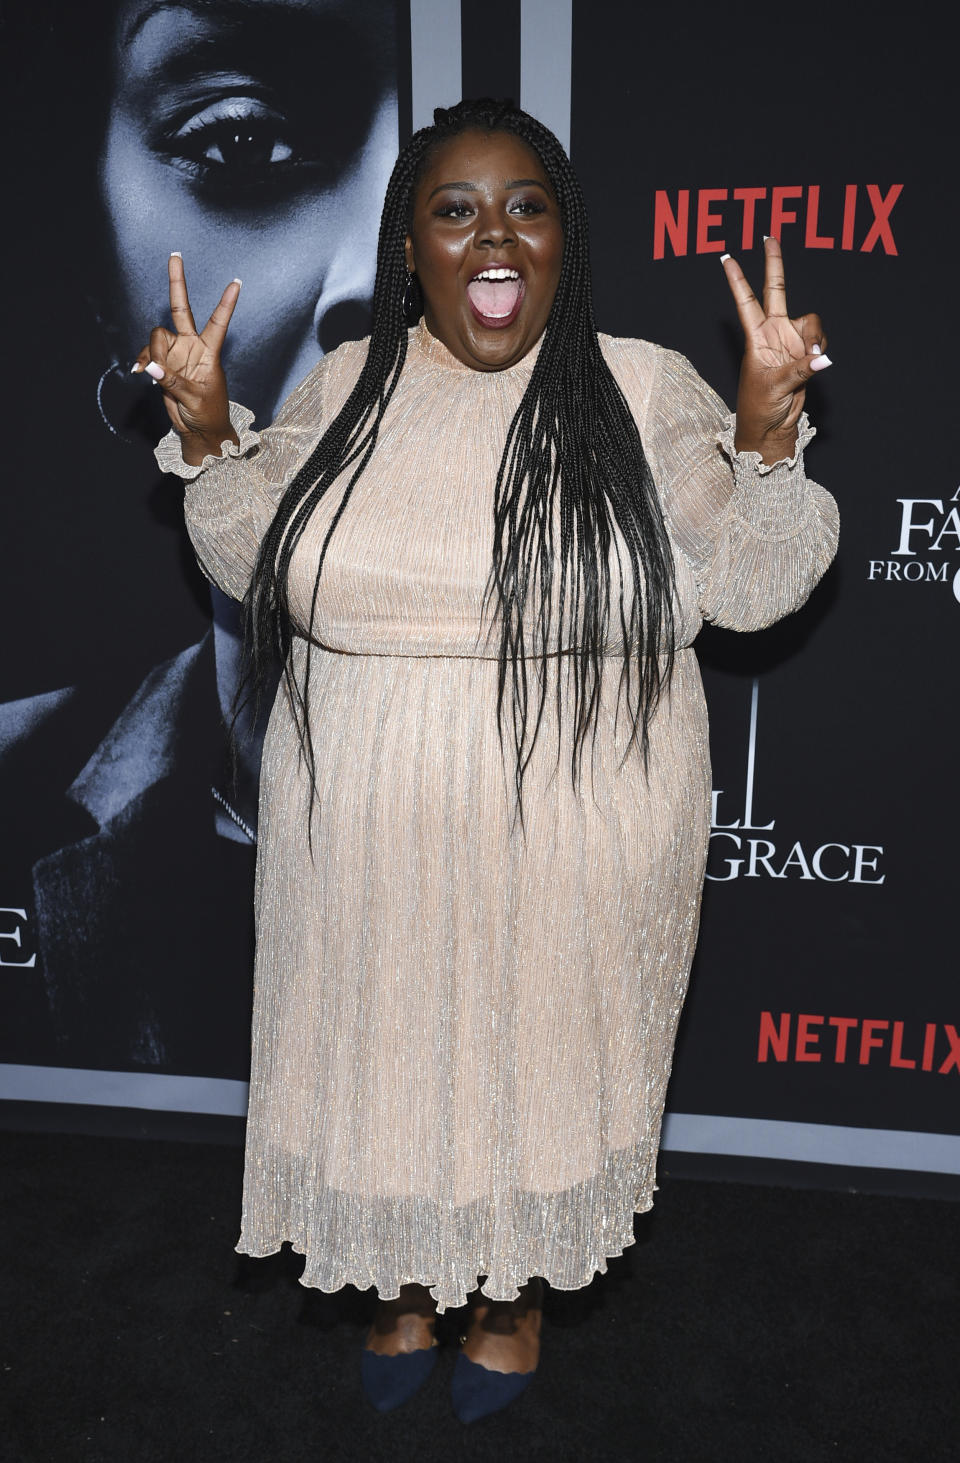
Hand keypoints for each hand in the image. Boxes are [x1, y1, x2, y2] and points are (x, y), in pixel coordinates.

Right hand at [132, 254, 241, 464]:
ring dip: (150, 350)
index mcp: (209, 351)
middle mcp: (191, 346)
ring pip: (156, 336)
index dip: (226, 303)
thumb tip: (148, 366)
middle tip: (175, 255)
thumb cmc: (208, 414)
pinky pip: (146, 354)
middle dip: (177, 282)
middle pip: (181, 309)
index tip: (236, 282)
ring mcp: (175, 353)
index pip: (219, 321)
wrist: (199, 430)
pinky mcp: (162, 364)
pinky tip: (140, 371)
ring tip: (151, 371)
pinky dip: (141, 360)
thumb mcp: (195, 398)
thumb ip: (171, 380)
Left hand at [721, 237, 830, 463]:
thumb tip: (822, 358)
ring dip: (816, 335)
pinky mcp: (806, 353)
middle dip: (774, 264)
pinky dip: (822, 350)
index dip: (737, 280)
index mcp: (755, 338)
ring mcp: (791, 341)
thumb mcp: (775, 387)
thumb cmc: (760, 408)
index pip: (745, 302)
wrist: (771, 427)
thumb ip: (800, 369)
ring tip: (812, 356)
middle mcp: (773, 333)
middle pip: (775, 290)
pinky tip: (817, 362)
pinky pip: (820, 341)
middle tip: (769, 236)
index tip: (726, 258)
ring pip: (811, 320)